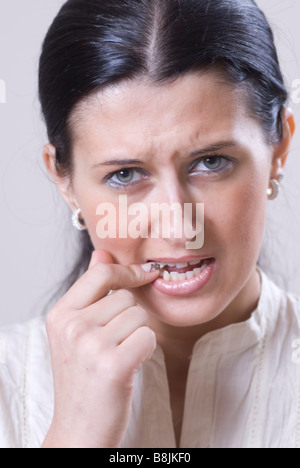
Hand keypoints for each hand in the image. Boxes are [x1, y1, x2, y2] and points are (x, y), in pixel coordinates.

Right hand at [42, 251, 158, 447]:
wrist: (79, 430)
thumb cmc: (83, 378)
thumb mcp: (77, 331)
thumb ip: (90, 290)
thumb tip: (102, 253)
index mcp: (60, 314)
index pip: (101, 273)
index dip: (127, 271)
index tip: (145, 274)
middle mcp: (72, 326)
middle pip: (127, 297)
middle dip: (130, 318)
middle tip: (115, 344)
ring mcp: (90, 345)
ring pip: (140, 316)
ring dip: (138, 336)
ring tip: (119, 356)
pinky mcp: (112, 364)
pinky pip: (148, 337)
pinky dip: (145, 351)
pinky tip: (129, 366)